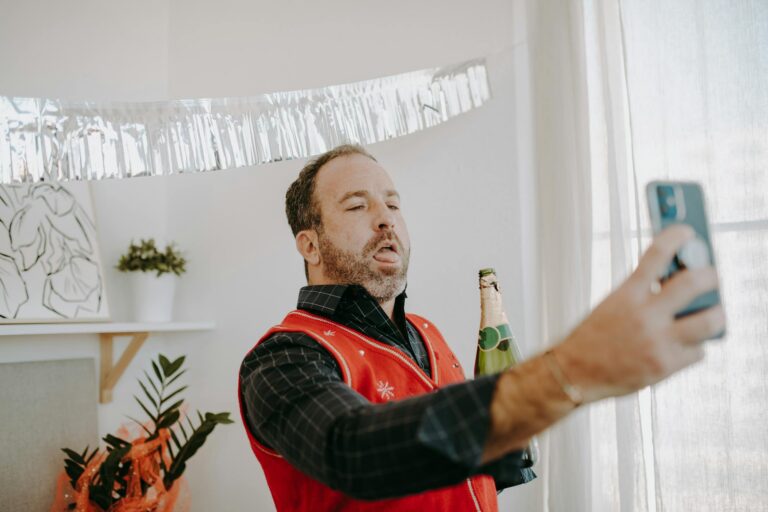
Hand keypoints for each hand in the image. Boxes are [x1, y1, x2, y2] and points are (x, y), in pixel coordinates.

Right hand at [554, 224, 725, 402]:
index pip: (656, 254)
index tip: (687, 232)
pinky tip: (685, 345)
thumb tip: (676, 282)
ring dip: (716, 315)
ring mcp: (658, 341)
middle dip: (710, 276)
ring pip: (709, 321)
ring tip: (713, 313)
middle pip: (694, 284)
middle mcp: (644, 315)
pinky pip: (699, 352)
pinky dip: (695, 347)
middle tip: (712, 277)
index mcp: (627, 295)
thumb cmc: (592, 338)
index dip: (676, 237)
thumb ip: (641, 293)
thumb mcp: (612, 305)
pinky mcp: (666, 365)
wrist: (575, 373)